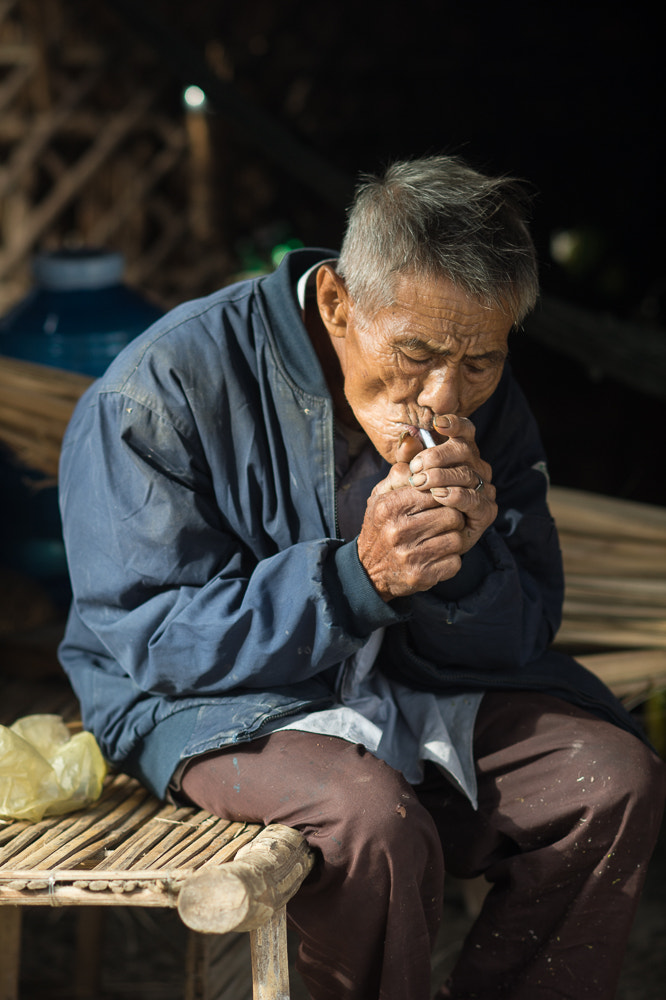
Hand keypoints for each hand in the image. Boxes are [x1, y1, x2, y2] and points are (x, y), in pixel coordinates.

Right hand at [357, 482, 466, 600]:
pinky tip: (438, 556)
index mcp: (390, 506)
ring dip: (453, 538)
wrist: (368, 570)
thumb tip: (415, 447)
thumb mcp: (381, 496)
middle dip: (453, 516)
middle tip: (445, 519)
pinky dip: (451, 559)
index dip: (444, 494)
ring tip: (441, 537)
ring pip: (457, 539)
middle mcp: (398, 531)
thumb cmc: (381, 526)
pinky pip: (455, 562)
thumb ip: (399, 473)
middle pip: (451, 515)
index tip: (442, 499)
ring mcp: (411, 556)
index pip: (436, 491)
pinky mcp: (422, 576)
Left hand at [406, 413, 496, 552]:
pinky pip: (474, 500)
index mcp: (462, 454)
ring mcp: (484, 489)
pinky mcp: (486, 511)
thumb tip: (407, 435)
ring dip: (441, 476)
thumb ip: (408, 457)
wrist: (425, 538)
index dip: (454, 424)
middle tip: (415, 467)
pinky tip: (439, 495)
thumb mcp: (408, 477)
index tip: (437, 424)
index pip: (465, 431)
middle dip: (437, 455)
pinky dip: (455, 496)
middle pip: (464, 450)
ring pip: (467, 474)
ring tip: (420, 482)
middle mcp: (477, 468)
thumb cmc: (418, 501)